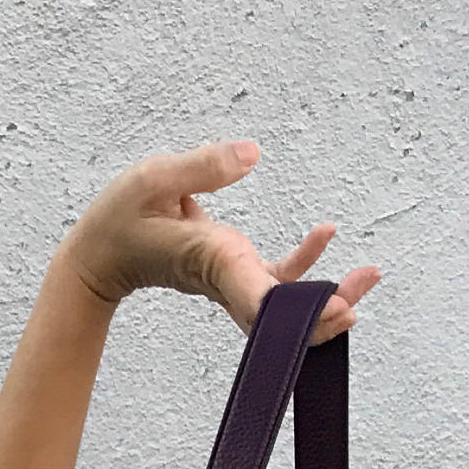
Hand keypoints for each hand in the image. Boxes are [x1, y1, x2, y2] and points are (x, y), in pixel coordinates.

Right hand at [59, 140, 378, 342]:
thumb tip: (251, 154)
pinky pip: (274, 280)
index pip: (254, 291)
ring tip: (370, 276)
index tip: (329, 309)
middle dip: (321, 314)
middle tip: (358, 301)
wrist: (98, 256)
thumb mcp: (152, 178)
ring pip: (284, 303)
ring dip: (327, 296)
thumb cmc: (120, 220)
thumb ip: (201, 166)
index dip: (293, 307)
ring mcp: (230, 280)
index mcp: (208, 259)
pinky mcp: (231, 272)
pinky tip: (327, 235)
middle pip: (278, 311)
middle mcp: (224, 276)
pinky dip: (304, 265)